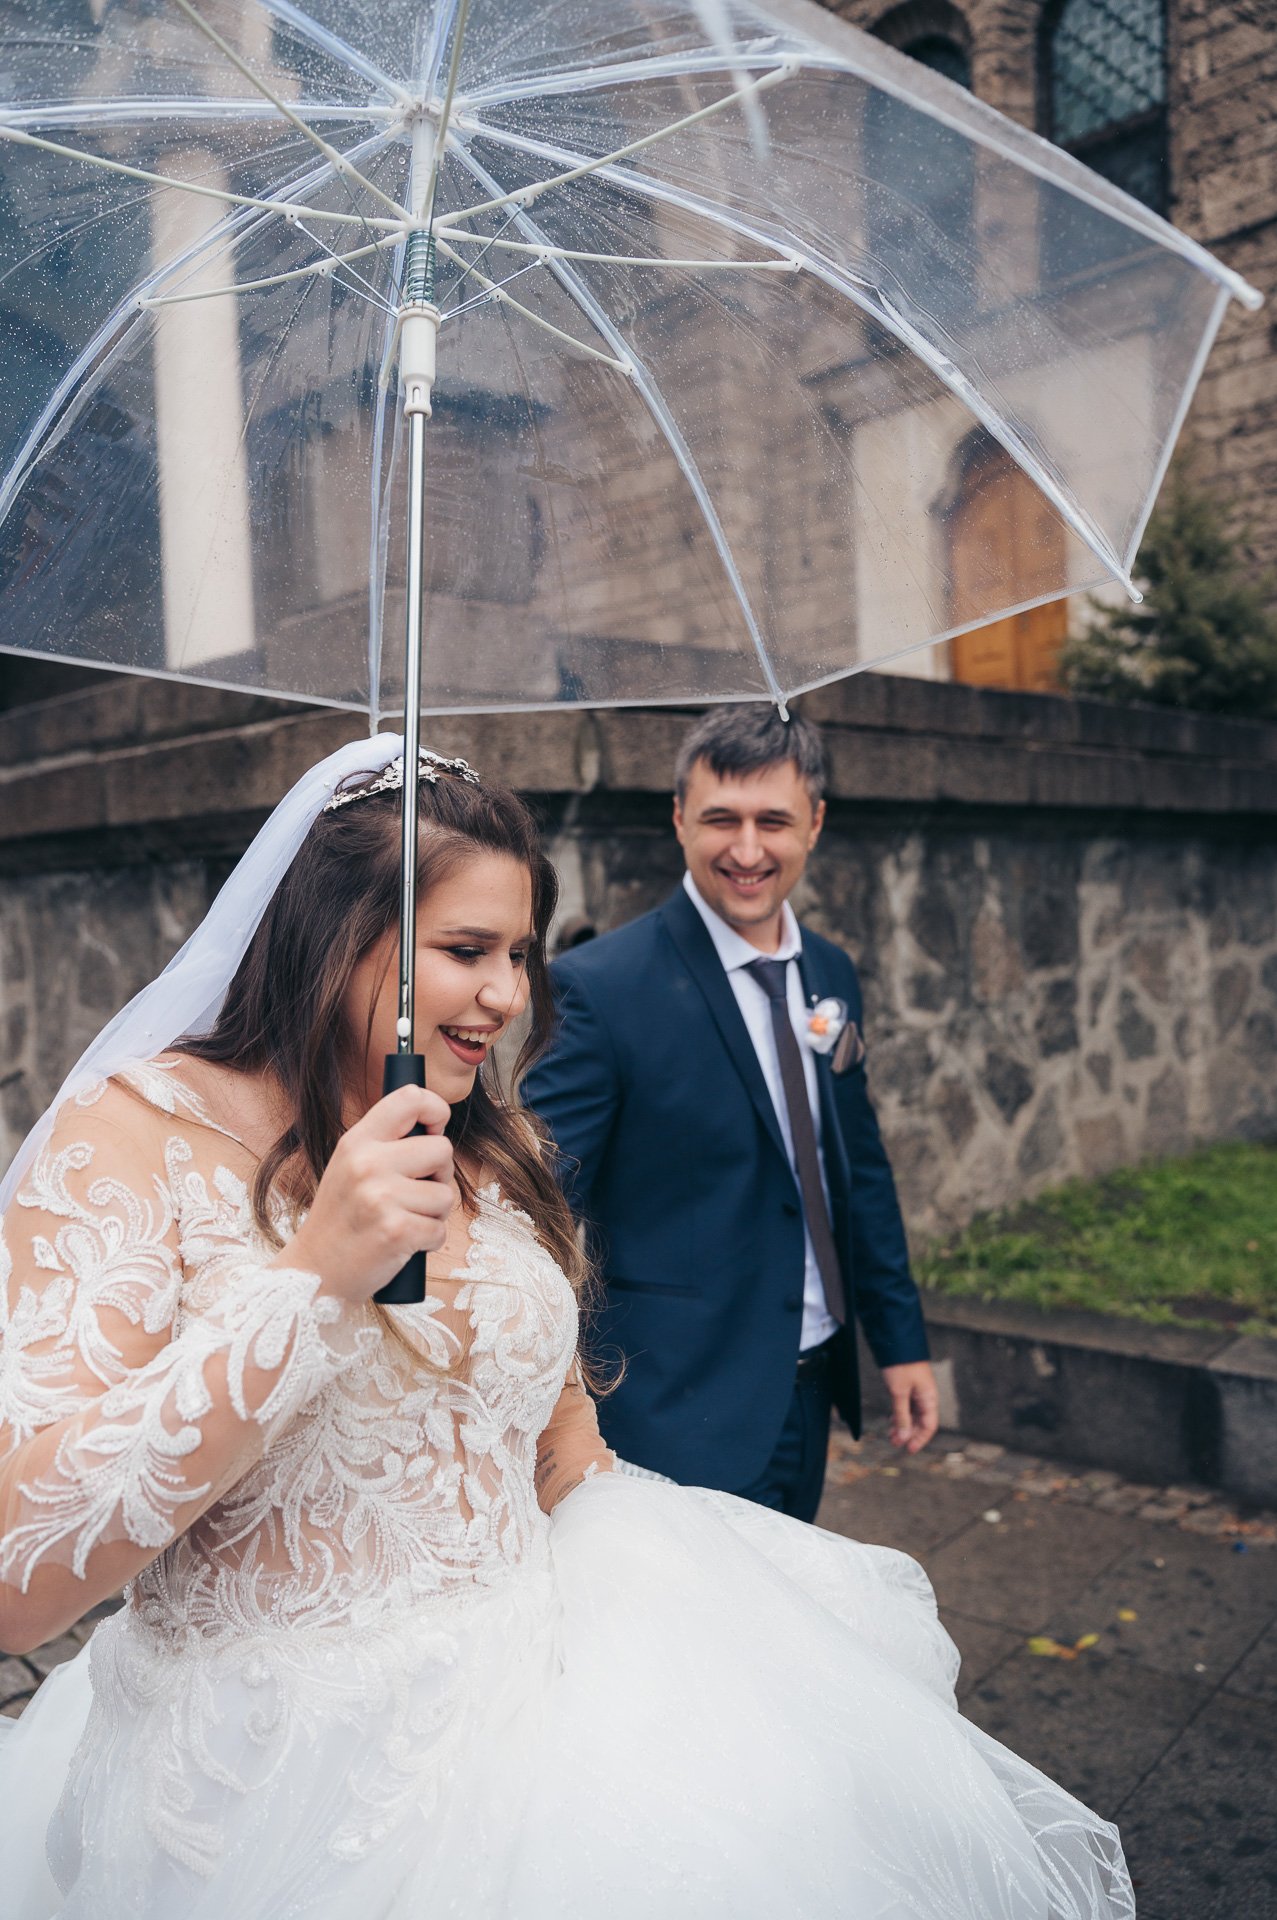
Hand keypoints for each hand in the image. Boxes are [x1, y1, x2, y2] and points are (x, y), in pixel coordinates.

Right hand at [275, 1085, 455, 1303]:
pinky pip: (440, 1230)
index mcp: (357, 1141)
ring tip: (402, 1219)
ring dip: (433, 1214)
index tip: (435, 1130)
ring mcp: (381, 1197)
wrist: (315, 1271)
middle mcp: (368, 1163)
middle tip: (414, 1193)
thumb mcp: (349, 1166)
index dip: (436, 1109)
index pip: (410, 1098)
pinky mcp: (396, 1231)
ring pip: (446, 1195)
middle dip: (439, 1175)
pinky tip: (403, 1243)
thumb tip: (434, 1126)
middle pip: (442, 1149)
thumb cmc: (340, 1219)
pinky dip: (428, 1241)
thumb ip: (384, 1143)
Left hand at [880, 1360, 939, 1454]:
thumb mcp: (899, 1392)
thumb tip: (904, 1438)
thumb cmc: (900, 1365)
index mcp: (929, 1398)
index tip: (909, 1450)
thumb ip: (902, 1416)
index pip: (929, 1425)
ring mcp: (917, 1391)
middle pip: (920, 1422)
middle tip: (894, 1443)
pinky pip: (906, 1406)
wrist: (896, 1341)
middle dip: (908, 1434)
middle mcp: (926, 1396)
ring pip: (912, 1414)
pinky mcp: (907, 1386)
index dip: (920, 1439)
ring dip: (902, 1425)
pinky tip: (891, 1421)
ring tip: (890, 1434)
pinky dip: (899, 1415)